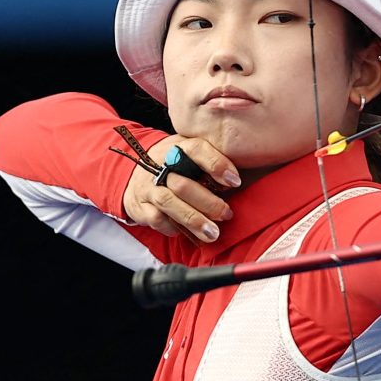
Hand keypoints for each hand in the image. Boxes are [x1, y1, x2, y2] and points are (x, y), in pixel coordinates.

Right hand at [122, 135, 241, 242]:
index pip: (196, 149)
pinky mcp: (140, 205)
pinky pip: (157, 219)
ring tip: (212, 233)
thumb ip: (211, 162)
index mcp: (177, 147)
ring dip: (193, 220)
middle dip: (208, 202)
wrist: (135, 174)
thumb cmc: (174, 166)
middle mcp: (160, 164)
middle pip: (183, 183)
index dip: (216, 164)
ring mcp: (148, 186)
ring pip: (169, 202)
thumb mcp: (190, 155)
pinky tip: (188, 232)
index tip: (235, 181)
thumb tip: (244, 179)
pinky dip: (173, 227)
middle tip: (226, 214)